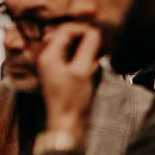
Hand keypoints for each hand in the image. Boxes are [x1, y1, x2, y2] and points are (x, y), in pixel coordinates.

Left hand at [36, 23, 101, 138]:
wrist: (68, 125)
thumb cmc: (71, 101)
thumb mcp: (81, 71)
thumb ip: (88, 47)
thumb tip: (96, 31)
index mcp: (50, 55)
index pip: (66, 29)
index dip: (83, 29)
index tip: (99, 33)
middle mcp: (53, 58)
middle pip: (71, 36)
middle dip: (87, 35)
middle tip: (104, 39)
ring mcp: (60, 66)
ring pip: (76, 46)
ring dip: (90, 45)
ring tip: (105, 48)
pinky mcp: (68, 73)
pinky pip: (79, 56)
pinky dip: (89, 54)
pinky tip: (100, 58)